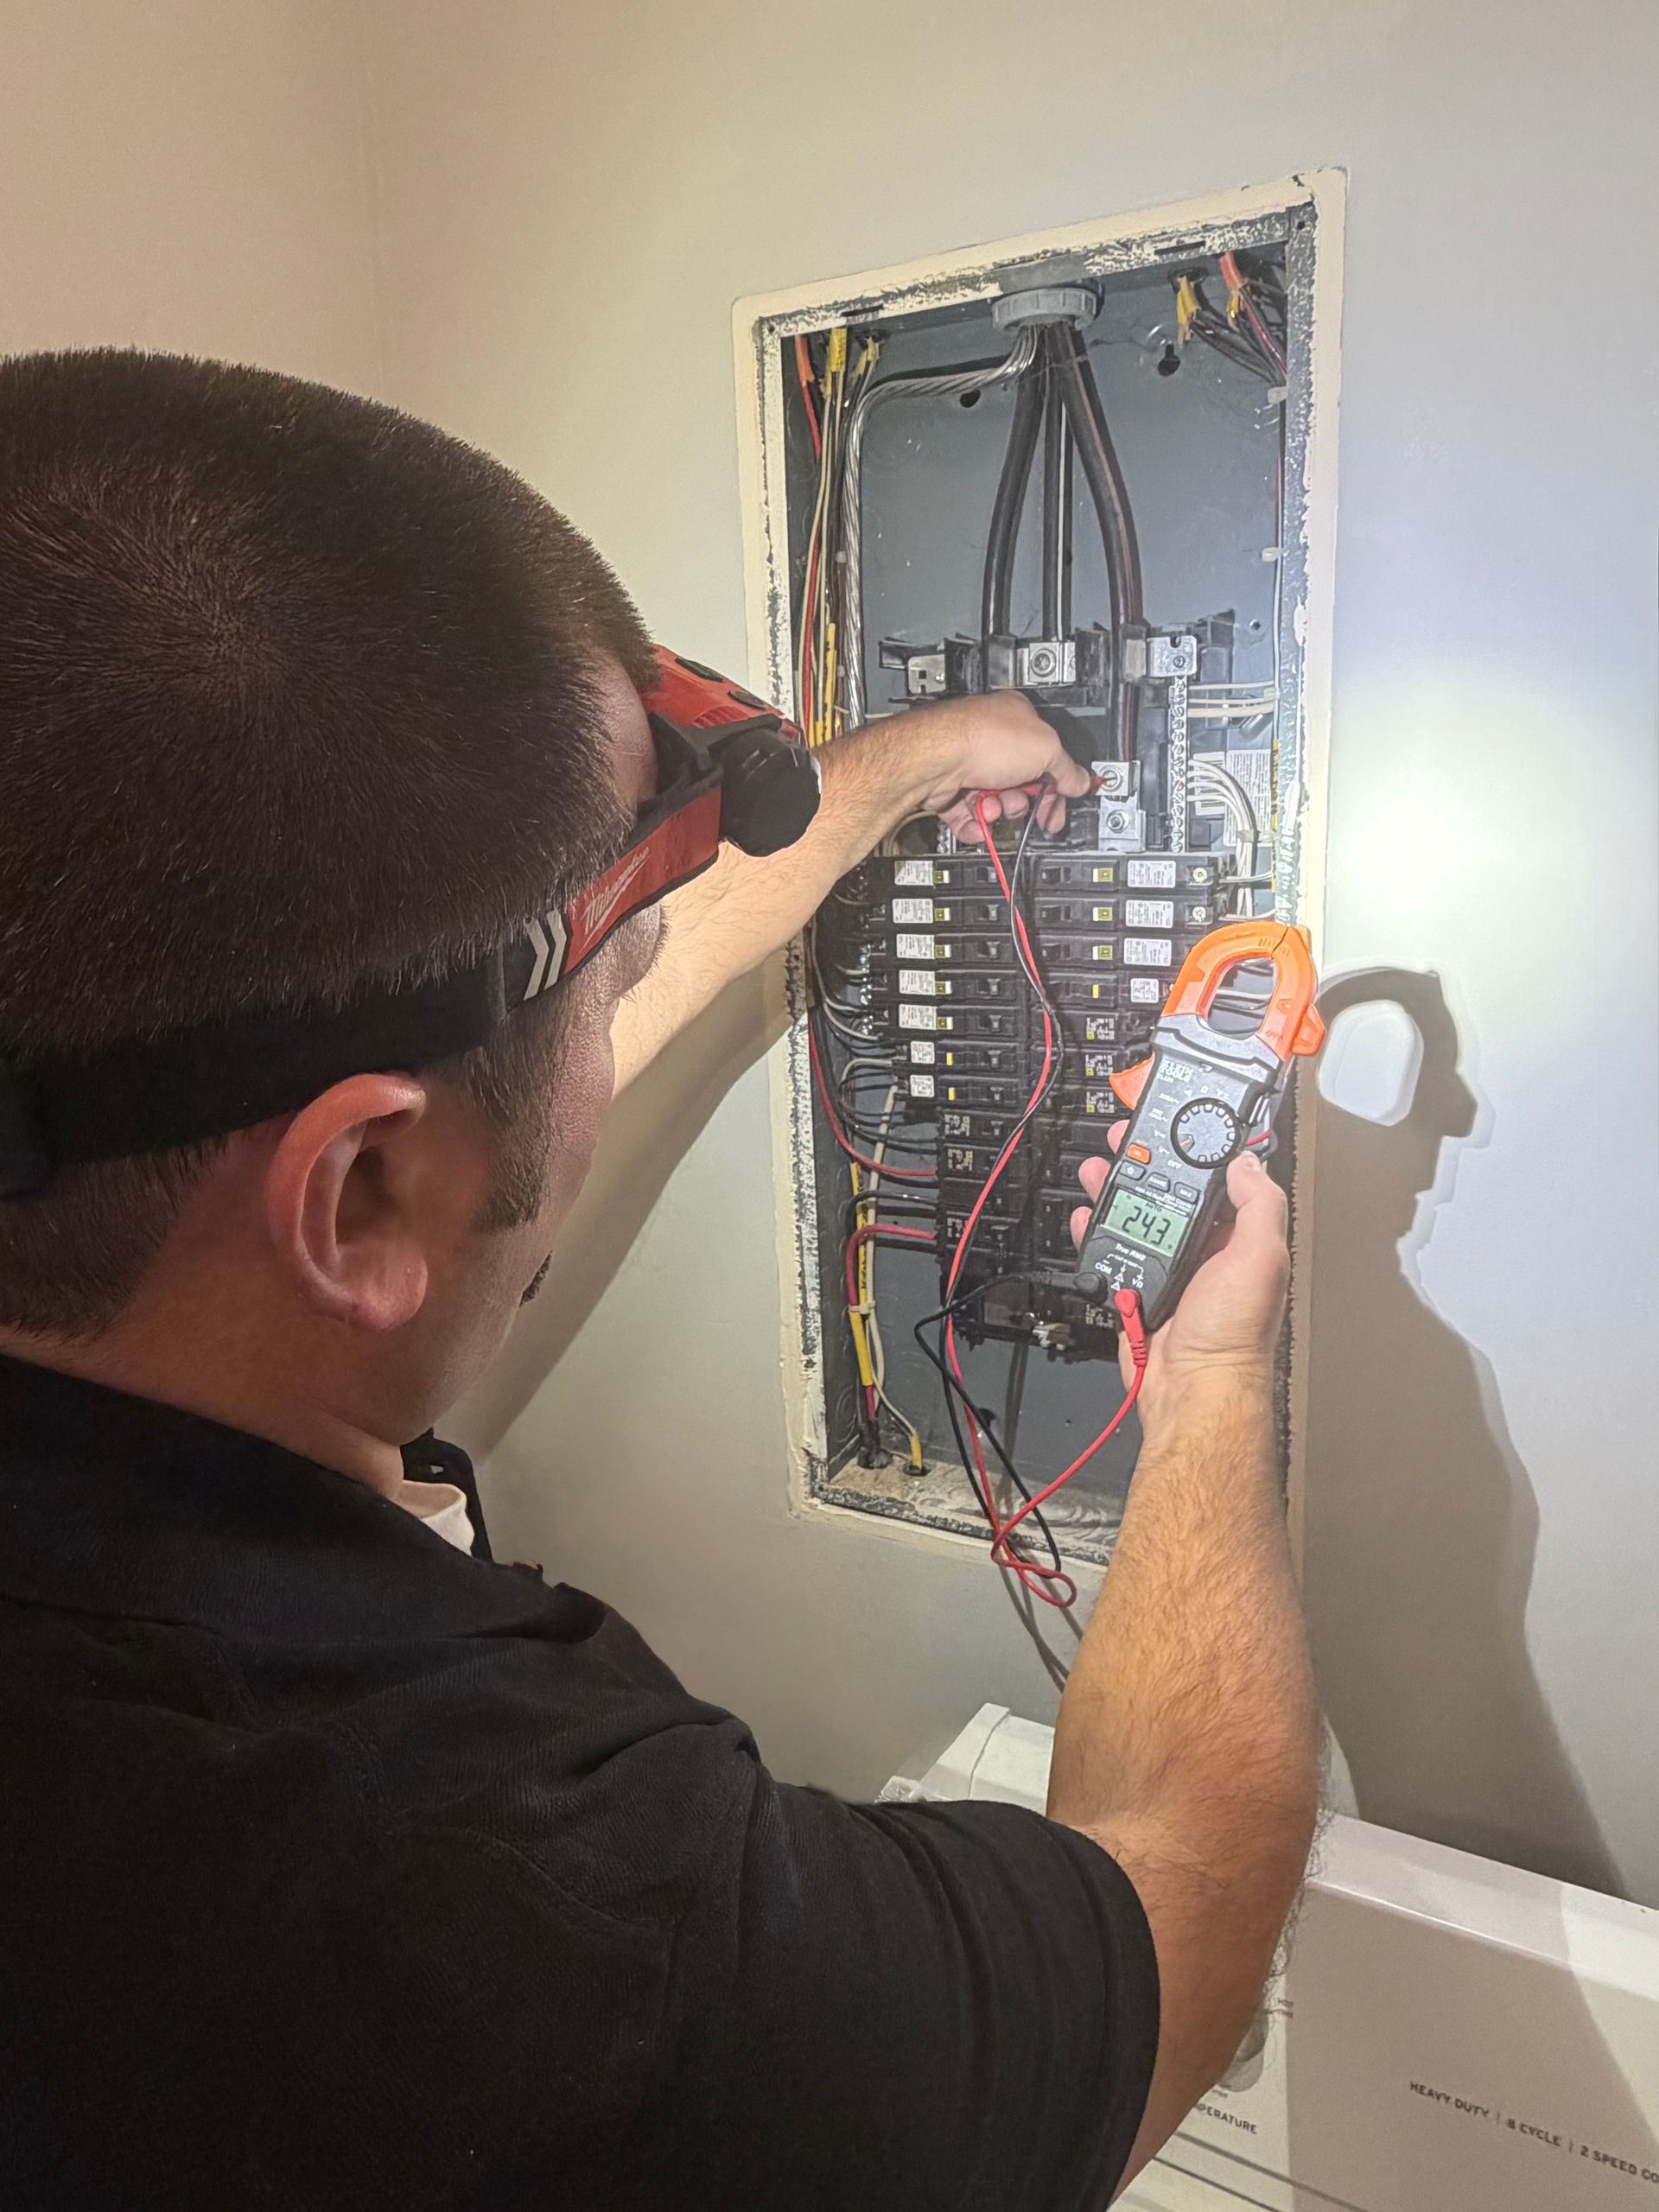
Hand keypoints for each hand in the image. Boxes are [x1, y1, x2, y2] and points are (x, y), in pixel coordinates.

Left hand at [888, 693, 1093, 839]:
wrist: (936, 758)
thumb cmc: (983, 740)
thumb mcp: (1047, 750)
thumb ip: (1068, 769)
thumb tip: (1081, 781)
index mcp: (1018, 719)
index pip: (1047, 754)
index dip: (1057, 781)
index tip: (1062, 801)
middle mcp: (991, 739)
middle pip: (1020, 782)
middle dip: (1024, 800)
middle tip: (1024, 806)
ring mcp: (968, 764)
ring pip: (995, 801)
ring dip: (999, 811)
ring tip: (993, 806)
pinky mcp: (948, 789)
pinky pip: (969, 816)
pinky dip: (975, 824)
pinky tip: (978, 822)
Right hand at [1072, 1133, 1287, 1433]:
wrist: (1191, 1387)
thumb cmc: (1233, 1336)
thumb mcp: (1260, 1258)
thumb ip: (1258, 1205)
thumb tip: (1246, 1162)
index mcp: (1237, 1239)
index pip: (1220, 1181)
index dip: (1198, 1151)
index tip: (1180, 1127)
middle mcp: (1204, 1252)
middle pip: (1170, 1193)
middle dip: (1147, 1164)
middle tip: (1127, 1140)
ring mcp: (1168, 1269)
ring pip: (1136, 1218)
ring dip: (1114, 1190)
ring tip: (1098, 1168)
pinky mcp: (1136, 1287)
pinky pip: (1110, 1252)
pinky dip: (1094, 1231)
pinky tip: (1086, 1216)